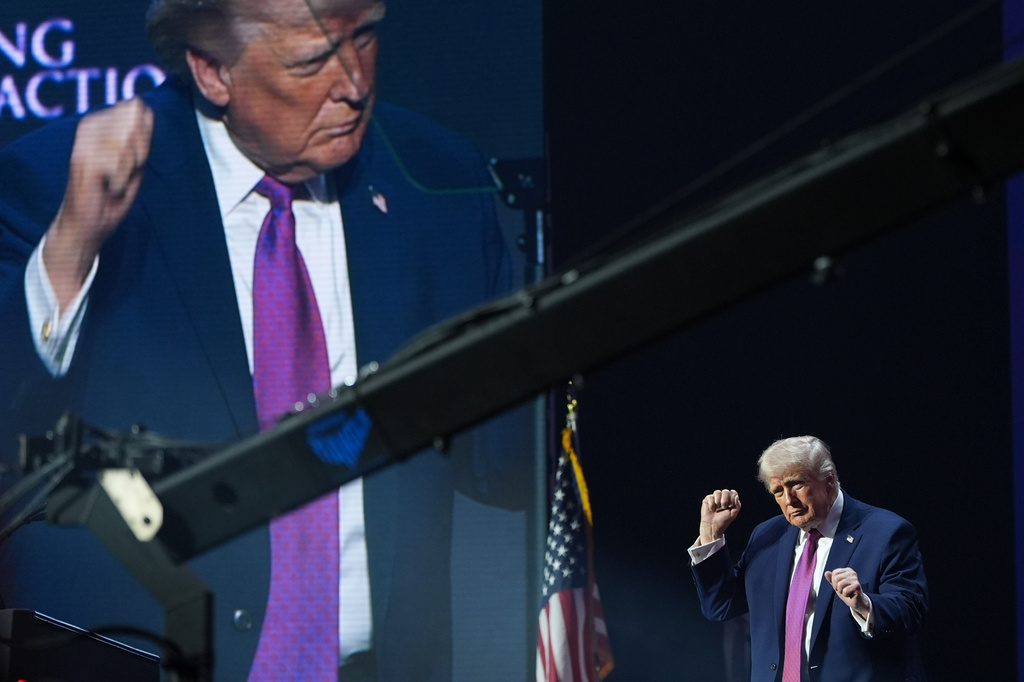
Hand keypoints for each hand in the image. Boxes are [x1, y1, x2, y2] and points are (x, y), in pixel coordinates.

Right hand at [43, 98, 153, 309]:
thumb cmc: (112, 196)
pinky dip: (121, 178)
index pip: (133, 111)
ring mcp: (84, 143)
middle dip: (138, 151)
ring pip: (126, 143)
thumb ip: (141, 136)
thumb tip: (144, 106)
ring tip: (117, 181)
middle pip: (131, 125)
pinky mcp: (81, 160)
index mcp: (101, 125)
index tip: (138, 158)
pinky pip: (117, 160)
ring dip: (129, 168)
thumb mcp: (134, 164)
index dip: (144, 135)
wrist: (90, 225)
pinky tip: (111, 187)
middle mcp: (89, 129)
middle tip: (126, 172)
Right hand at [698, 489, 740, 544]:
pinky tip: (711, 509)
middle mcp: (723, 498)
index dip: (732, 498)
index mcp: (730, 500)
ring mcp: (715, 498)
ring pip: (717, 492)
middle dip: (725, 500)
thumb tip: (736, 496)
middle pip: (726, 491)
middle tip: (723, 508)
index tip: (730, 506)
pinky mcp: (708, 499)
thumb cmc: (723, 521)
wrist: (713, 526)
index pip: (733, 493)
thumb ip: (737, 505)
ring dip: (718, 502)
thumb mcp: (733, 514)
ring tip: (717, 509)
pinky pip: (710, 497)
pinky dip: (711, 504)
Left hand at [825, 567, 869, 616]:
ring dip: (841, 591)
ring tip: (846, 592)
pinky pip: (845, 590)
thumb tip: (826, 573)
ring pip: (840, 584)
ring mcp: (855, 579)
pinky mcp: (857, 586)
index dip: (834, 581)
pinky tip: (850, 595)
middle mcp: (852, 573)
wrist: (857, 602)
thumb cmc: (847, 592)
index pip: (834, 573)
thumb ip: (831, 579)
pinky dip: (845, 594)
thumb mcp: (837, 585)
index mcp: (847, 570)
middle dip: (837, 587)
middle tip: (843, 590)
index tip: (840, 586)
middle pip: (836, 578)